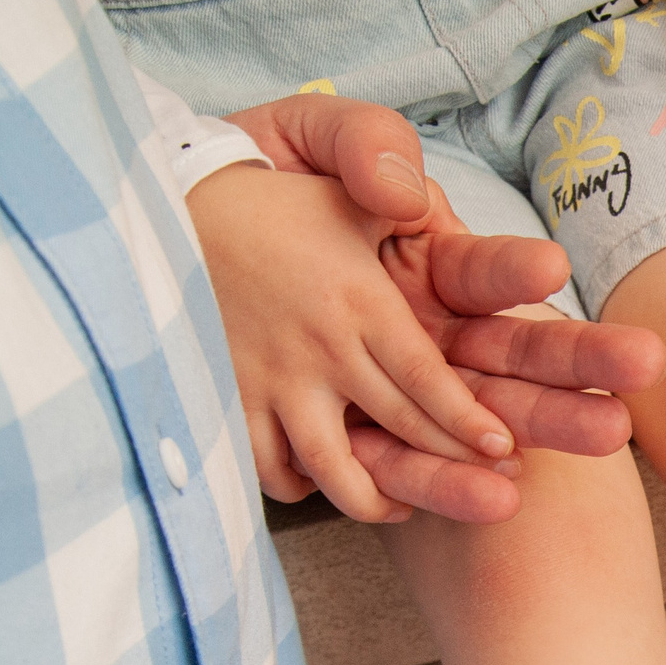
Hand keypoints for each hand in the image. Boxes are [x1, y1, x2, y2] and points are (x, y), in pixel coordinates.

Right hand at [189, 159, 516, 521]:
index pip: (426, 380)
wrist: (164, 205)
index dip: (467, 422)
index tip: (500, 449)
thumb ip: (384, 167)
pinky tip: (322, 484)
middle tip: (492, 492)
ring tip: (400, 502)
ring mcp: (269, 380)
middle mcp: (318, 350)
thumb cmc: (271, 192)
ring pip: (331, 467)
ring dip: (373, 495)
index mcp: (358, 300)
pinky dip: (296, 485)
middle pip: (397, 427)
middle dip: (450, 468)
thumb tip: (418, 197)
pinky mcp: (227, 398)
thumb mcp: (335, 162)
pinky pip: (266, 466)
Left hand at [206, 95, 665, 520]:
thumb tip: (403, 193)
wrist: (184, 254)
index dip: (514, 271)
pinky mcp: (353, 444)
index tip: (549, 268)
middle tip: (641, 373)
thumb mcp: (310, 143)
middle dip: (578, 371)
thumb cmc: (257, 187)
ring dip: (540, 433)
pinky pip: (397, 469)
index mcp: (430, 266)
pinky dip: (440, 483)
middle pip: (513, 358)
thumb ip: (365, 146)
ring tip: (606, 439)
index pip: (484, 271)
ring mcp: (398, 398)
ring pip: (478, 423)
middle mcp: (430, 338)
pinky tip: (492, 496)